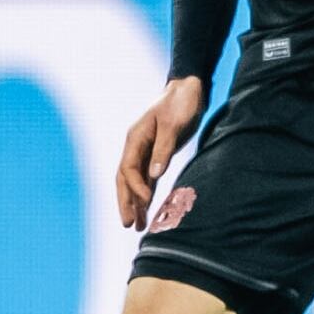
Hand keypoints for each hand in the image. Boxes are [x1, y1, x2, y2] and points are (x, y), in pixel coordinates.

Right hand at [116, 75, 207, 228]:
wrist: (189, 88)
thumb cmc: (181, 103)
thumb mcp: (174, 125)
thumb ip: (164, 149)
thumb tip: (154, 175)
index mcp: (135, 138)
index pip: (128, 168)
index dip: (135, 187)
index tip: (146, 202)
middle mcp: (136, 146)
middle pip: (124, 179)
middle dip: (125, 202)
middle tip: (128, 224)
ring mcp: (145, 150)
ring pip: (135, 181)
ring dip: (135, 202)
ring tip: (137, 226)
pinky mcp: (157, 153)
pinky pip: (147, 177)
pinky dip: (146, 193)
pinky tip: (148, 208)